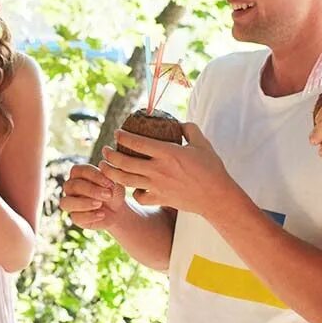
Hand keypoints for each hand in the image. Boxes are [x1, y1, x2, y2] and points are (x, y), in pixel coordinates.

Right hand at [59, 161, 130, 229]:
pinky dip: (89, 216)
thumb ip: (108, 174)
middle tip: (108, 195)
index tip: (110, 183)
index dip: (94, 176)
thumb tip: (102, 165)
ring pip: (66, 202)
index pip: (78, 171)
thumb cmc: (113, 192)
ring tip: (100, 204)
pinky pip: (75, 217)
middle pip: (72, 186)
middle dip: (91, 190)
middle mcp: (70, 187)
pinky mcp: (75, 217)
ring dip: (84, 203)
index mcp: (78, 174)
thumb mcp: (114, 182)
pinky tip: (102, 214)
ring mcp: (70, 202)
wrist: (117, 211)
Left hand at [100, 124, 243, 219]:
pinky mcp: (160, 199)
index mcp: (168, 153)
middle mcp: (158, 170)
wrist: (217, 197)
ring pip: (126, 180)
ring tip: (104, 167)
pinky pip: (139, 197)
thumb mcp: (202, 143)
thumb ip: (190, 129)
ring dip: (111, 173)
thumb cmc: (212, 169)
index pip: (138, 142)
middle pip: (125, 162)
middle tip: (105, 150)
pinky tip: (133, 187)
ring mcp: (157, 186)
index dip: (123, 137)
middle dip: (110, 155)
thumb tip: (179, 123)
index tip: (117, 133)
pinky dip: (133, 192)